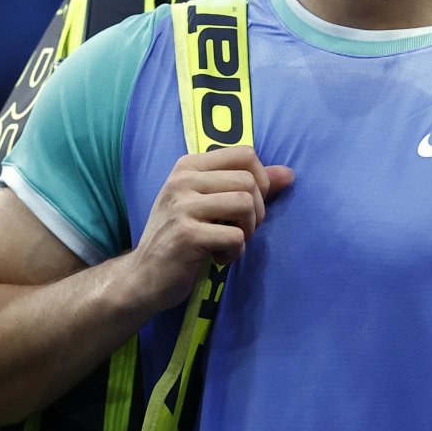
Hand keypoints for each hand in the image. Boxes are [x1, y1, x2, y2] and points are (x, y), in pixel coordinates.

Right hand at [122, 146, 293, 312]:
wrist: (143, 276)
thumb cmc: (180, 236)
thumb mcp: (208, 203)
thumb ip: (247, 185)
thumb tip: (288, 174)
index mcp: (189, 166)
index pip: (245, 154)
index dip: (261, 180)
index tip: (249, 204)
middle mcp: (182, 180)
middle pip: (249, 181)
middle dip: (257, 211)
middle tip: (240, 230)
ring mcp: (182, 206)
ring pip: (245, 204)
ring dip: (248, 230)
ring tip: (230, 242)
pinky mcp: (186, 235)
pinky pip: (235, 236)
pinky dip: (235, 251)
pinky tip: (218, 257)